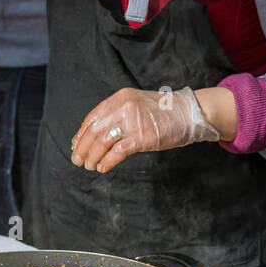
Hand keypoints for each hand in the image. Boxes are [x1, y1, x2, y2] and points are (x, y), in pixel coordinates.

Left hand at [70, 87, 220, 172]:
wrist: (190, 112)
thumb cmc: (162, 113)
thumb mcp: (135, 106)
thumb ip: (116, 116)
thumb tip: (93, 137)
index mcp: (119, 99)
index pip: (92, 118)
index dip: (80, 134)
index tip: (75, 146)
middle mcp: (123, 107)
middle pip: (94, 131)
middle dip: (82, 148)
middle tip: (77, 160)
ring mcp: (133, 122)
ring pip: (102, 142)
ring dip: (92, 156)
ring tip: (89, 166)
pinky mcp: (143, 137)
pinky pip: (118, 152)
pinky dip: (107, 161)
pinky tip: (103, 168)